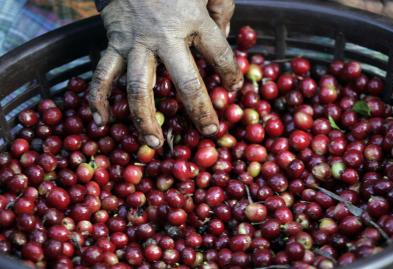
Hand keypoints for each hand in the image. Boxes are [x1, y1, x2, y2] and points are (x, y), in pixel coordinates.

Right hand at [88, 0, 242, 147]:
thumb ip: (221, 8)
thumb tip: (227, 33)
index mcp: (193, 21)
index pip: (220, 54)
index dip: (231, 74)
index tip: (233, 89)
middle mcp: (165, 37)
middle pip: (185, 81)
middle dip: (199, 109)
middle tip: (209, 131)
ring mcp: (136, 43)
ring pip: (139, 88)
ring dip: (145, 119)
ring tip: (154, 143)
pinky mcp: (113, 44)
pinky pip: (102, 75)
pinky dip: (98, 99)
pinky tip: (101, 122)